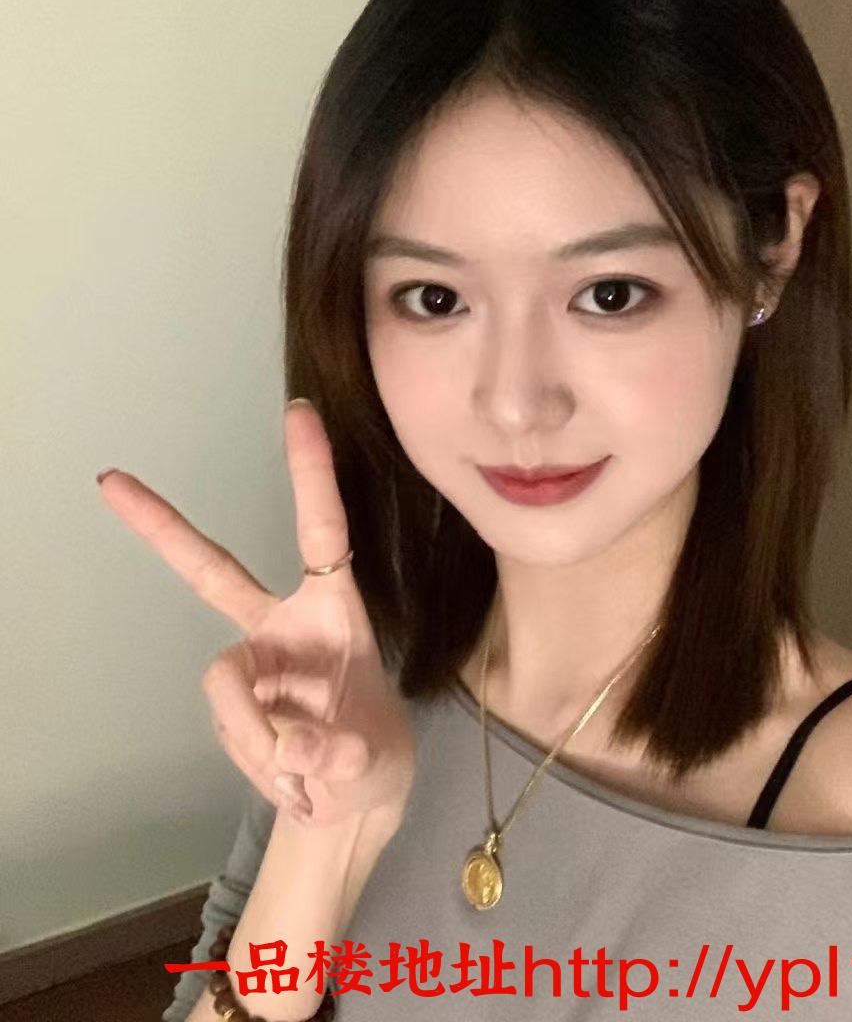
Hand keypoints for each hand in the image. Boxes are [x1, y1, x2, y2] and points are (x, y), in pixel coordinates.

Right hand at [96, 398, 415, 828]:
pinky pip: (230, 729)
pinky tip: (292, 783)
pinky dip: (260, 763)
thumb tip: (294, 751)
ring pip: (225, 687)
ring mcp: (252, 664)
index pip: (324, 532)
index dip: (311, 474)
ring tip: (307, 778)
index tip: (300, 412)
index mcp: (334, 611)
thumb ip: (340, 756)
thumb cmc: (373, 754)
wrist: (350, 804)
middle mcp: (284, 625)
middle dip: (163, 528)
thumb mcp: (375, 761)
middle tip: (112, 483)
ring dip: (260, 739)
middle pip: (213, 571)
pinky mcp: (233, 705)